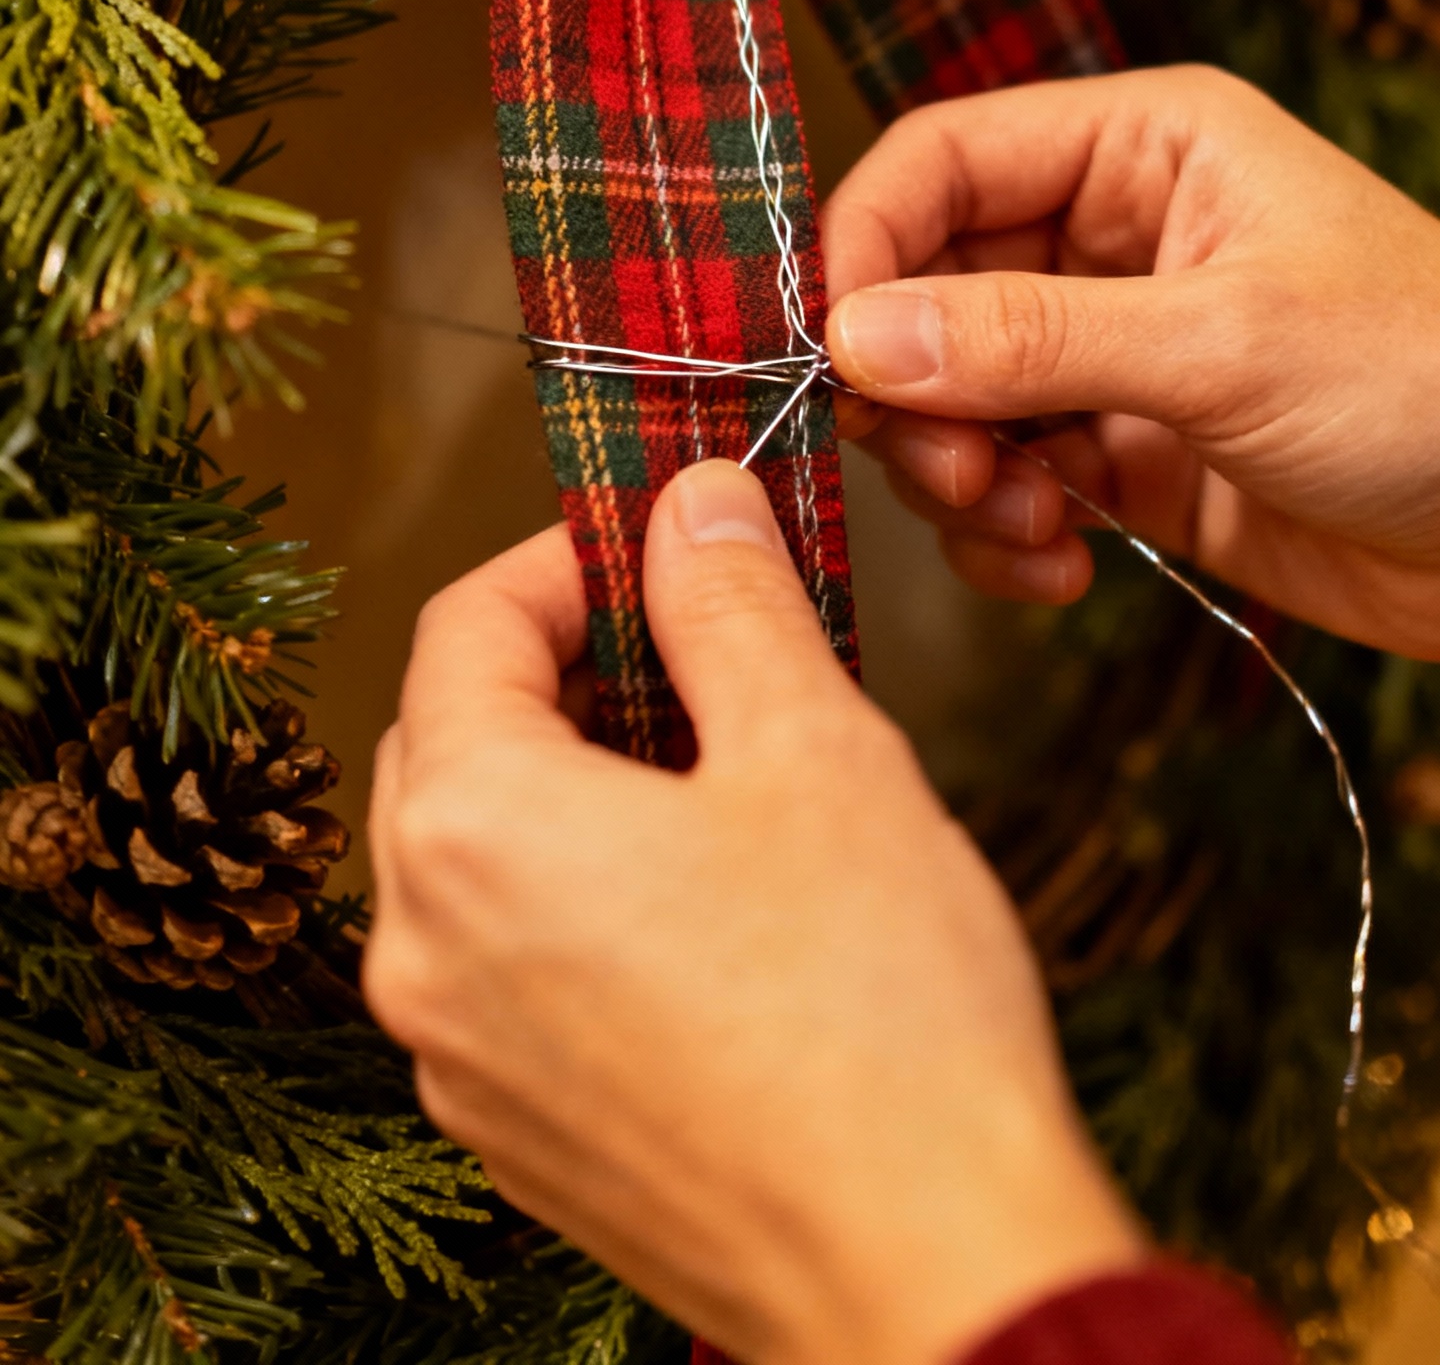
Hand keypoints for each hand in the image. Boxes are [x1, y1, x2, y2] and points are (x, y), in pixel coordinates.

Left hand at [364, 464, 1141, 1364]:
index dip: (567, 555)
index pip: (466, 625)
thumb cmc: (882, 1019)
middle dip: (565, 667)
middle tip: (695, 643)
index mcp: (475, 831)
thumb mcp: (816, 750)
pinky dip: (578, 899)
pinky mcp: (514, 1139)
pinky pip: (506, 968)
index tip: (664, 537)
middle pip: (451, 737)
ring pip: (475, 858)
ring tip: (721, 770)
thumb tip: (693, 498)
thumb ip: (730, 600)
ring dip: (573, 782)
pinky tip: (711, 905)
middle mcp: (423, 951)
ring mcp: (458, 1062)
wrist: (933, 1280)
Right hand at [823, 64, 1439, 657]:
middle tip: (947, 469)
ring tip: (1027, 525)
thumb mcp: (1226, 346)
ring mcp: (1118, 350)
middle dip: (917, 388)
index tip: (834, 353)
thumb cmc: (1429, 382)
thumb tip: (859, 338)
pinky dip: (1006, 532)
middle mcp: (1116, 236)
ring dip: (960, 473)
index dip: (867, 246)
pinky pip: (1010, 480)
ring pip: (955, 396)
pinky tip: (1060, 568)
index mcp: (1143, 148)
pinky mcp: (1131, 456)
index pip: (942, 160)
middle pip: (928, 288)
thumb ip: (1032, 339)